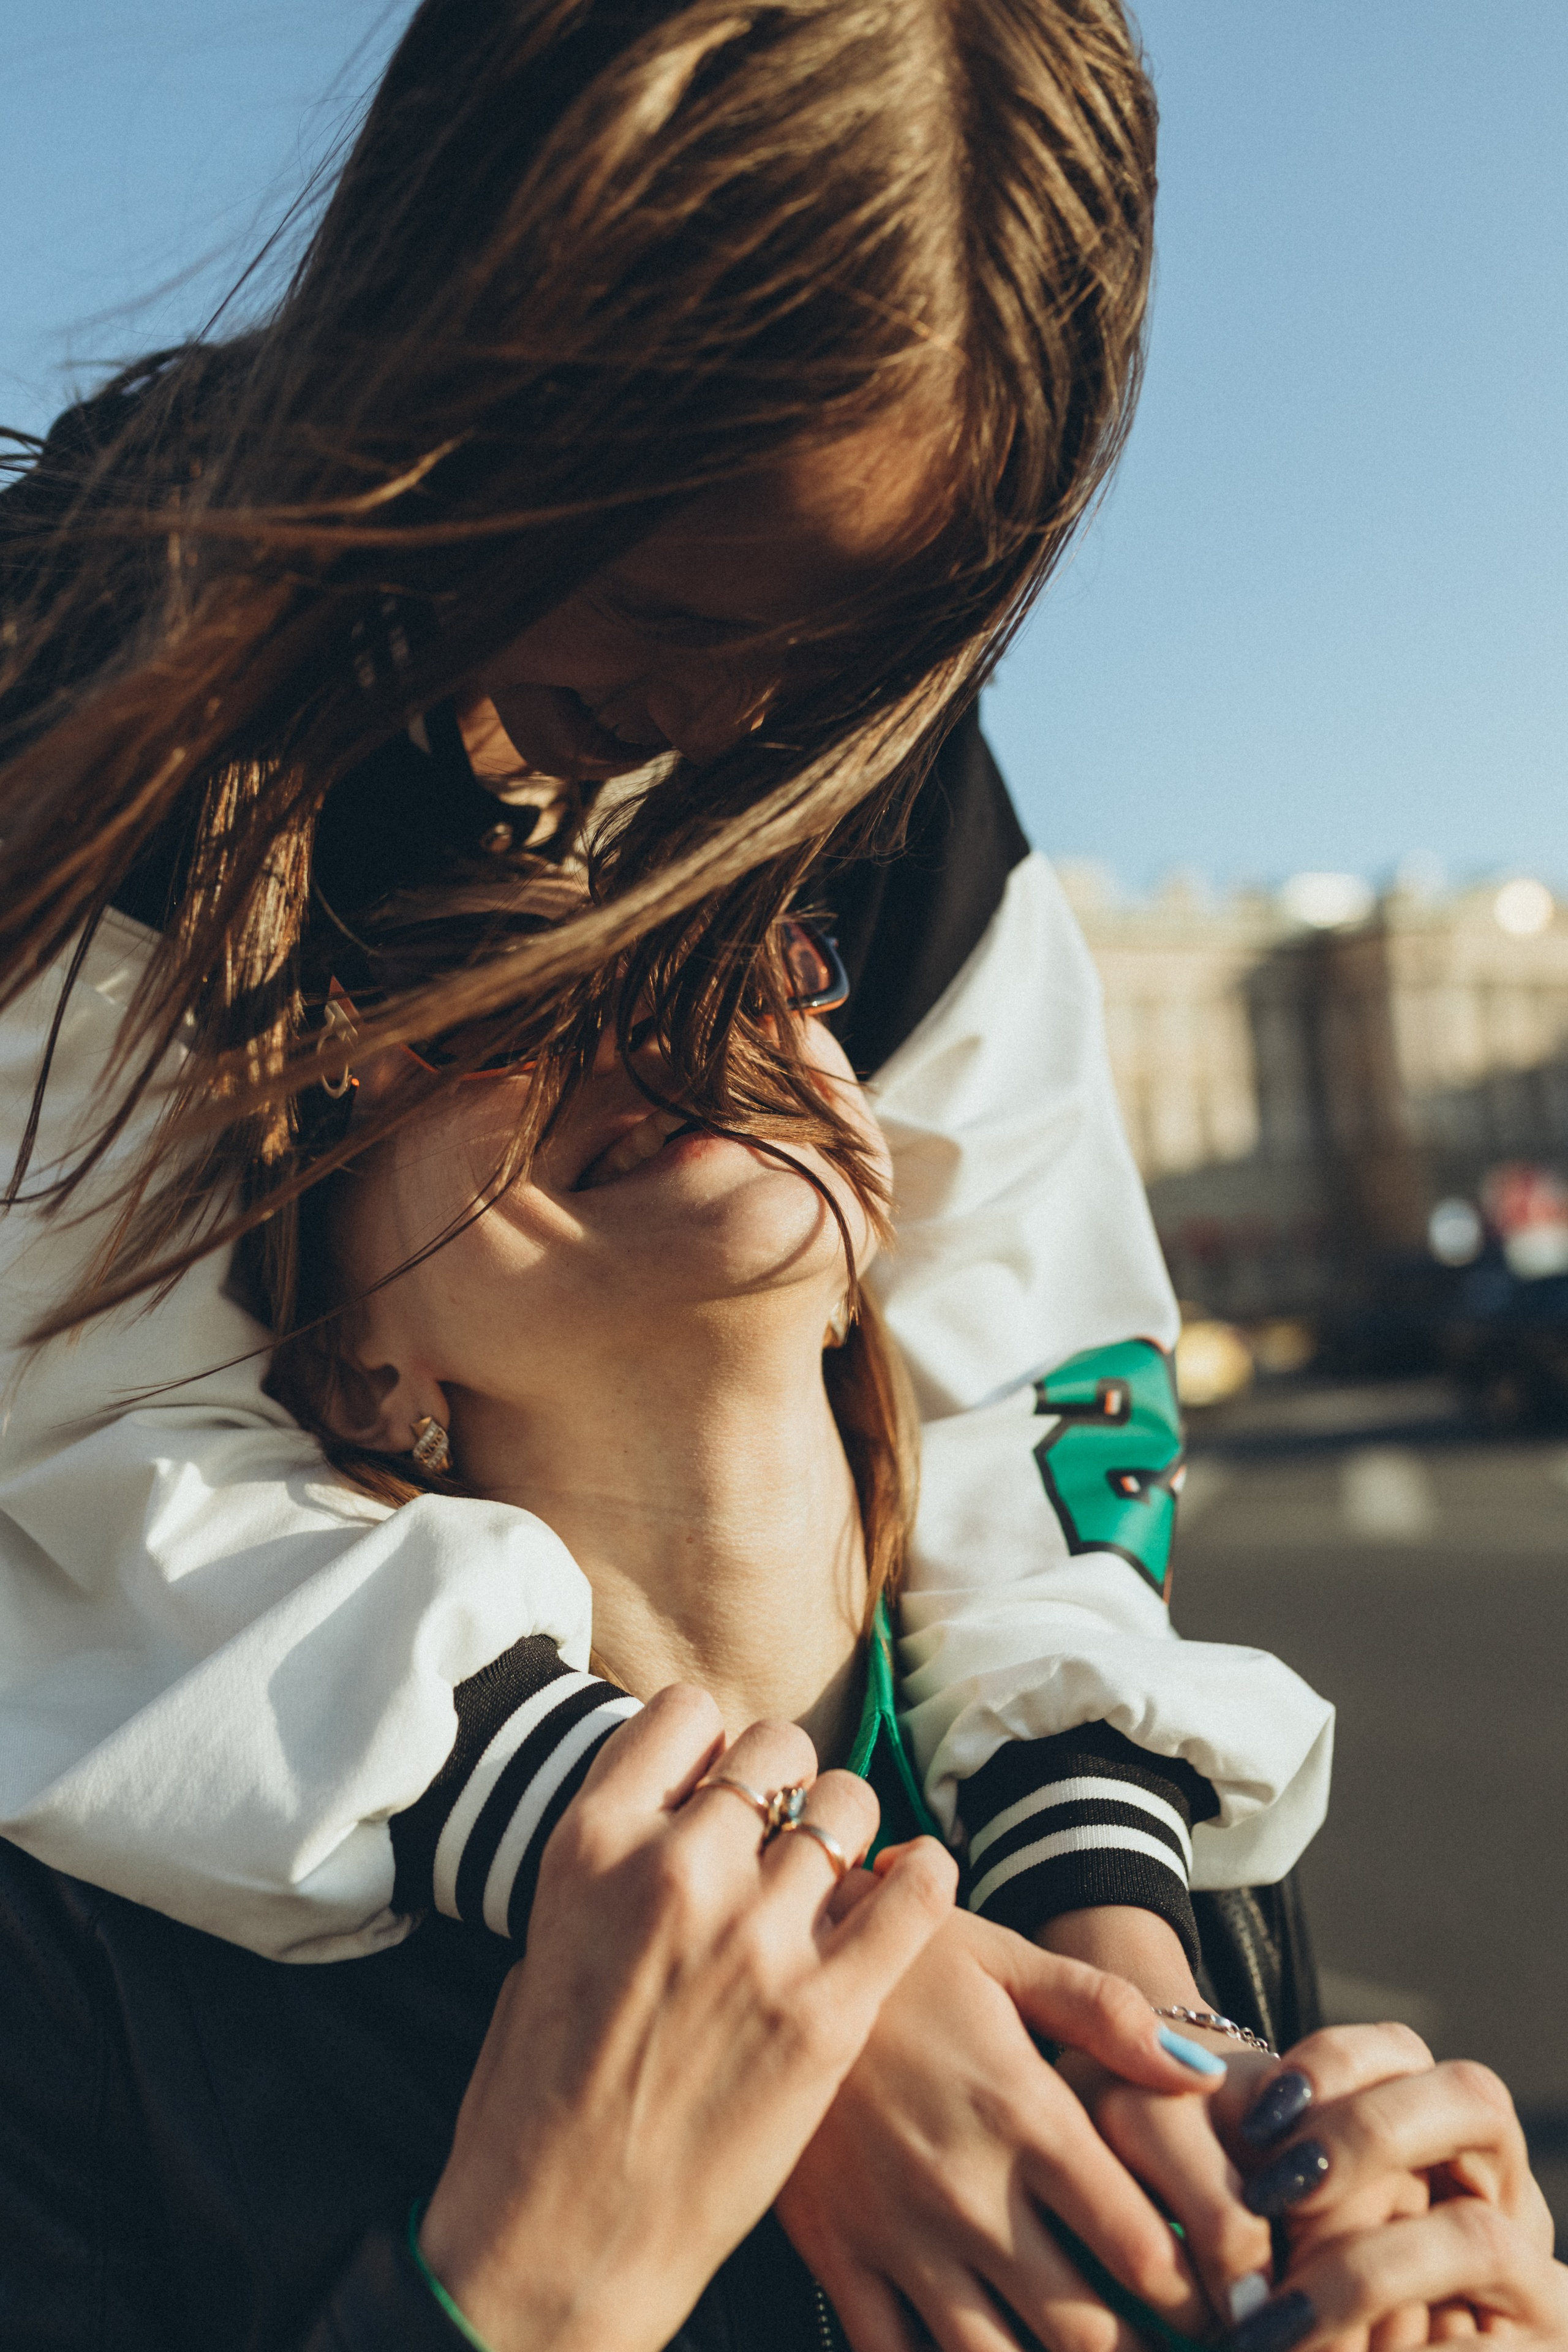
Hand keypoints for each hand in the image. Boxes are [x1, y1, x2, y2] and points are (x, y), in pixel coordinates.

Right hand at [419, 1686, 955, 2351]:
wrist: (561, 2241)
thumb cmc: (536, 2106)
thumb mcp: (543, 1946)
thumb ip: (612, 1870)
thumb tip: (667, 1822)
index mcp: (592, 1844)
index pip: (685, 1714)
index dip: (711, 1745)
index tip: (717, 1784)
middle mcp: (676, 1871)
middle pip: (774, 1749)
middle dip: (784, 1784)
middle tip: (784, 1833)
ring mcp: (756, 1938)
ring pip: (846, 1802)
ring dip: (846, 1828)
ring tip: (839, 1872)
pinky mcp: (826, 2012)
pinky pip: (913, 1891)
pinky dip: (923, 1875)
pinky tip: (913, 1882)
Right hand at [777, 1908, 1266, 2351]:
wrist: (770, 1964)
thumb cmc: (904, 1962)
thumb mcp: (1005, 1959)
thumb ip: (1108, 2012)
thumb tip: (1200, 2073)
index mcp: (1022, 2114)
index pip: (1136, 2244)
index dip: (1191, 2292)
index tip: (1215, 2302)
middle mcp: (967, 2188)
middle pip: (1078, 2330)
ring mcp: (897, 2232)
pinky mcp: (838, 2253)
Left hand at [1218, 2028, 1554, 2351]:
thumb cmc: (1304, 2302)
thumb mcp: (1288, 2233)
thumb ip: (1269, 2178)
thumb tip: (1184, 2110)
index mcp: (1442, 2140)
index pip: (1403, 2052)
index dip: (1333, 2065)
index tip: (1257, 2120)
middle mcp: (1504, 2192)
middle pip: (1473, 2103)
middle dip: (1367, 2135)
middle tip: (1273, 2193)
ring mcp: (1536, 2278)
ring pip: (1476, 2235)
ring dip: (1364, 2272)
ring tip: (1274, 2319)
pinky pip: (1478, 2350)